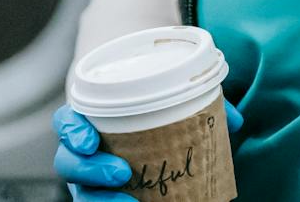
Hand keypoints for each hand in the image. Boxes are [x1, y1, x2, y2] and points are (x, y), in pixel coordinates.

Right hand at [53, 101, 244, 199]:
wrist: (145, 138)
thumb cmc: (154, 116)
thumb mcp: (173, 106)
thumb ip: (201, 107)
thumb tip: (233, 120)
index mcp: (92, 119)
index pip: (65, 121)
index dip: (71, 129)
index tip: (89, 139)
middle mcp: (82, 152)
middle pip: (67, 162)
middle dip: (89, 169)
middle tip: (121, 172)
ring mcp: (88, 180)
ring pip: (80, 192)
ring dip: (99, 199)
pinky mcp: (99, 197)